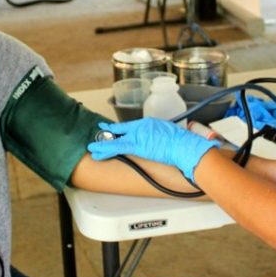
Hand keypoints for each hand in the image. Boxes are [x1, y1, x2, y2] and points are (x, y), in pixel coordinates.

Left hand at [88, 118, 220, 181]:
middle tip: (98, 133)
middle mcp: (140, 127)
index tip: (112, 128)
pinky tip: (98, 153)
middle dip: (108, 133)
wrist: (182, 145)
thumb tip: (154, 141)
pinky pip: (117, 147)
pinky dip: (106, 150)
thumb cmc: (180, 141)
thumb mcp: (166, 132)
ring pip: (115, 139)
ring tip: (92, 147)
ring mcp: (137, 135)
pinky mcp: (136, 145)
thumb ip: (156, 135)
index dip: (119, 128)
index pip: (129, 127)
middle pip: (120, 130)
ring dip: (102, 144)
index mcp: (148, 123)